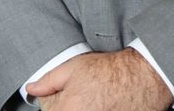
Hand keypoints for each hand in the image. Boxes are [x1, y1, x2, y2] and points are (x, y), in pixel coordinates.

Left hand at [26, 48, 172, 110]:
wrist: (142, 78)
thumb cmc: (109, 71)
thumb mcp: (74, 67)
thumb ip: (48, 81)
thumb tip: (31, 88)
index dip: (55, 103)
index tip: (64, 96)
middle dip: (68, 107)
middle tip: (83, 97)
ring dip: (83, 108)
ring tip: (94, 101)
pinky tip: (104, 106)